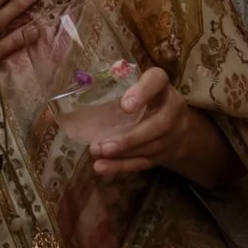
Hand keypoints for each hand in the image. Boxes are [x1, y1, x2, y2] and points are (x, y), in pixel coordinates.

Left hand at [84, 65, 230, 188]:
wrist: (175, 127)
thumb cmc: (143, 100)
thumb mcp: (134, 86)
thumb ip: (114, 87)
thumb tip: (72, 100)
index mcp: (161, 85)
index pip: (158, 80)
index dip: (143, 92)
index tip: (126, 105)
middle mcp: (172, 107)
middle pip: (160, 124)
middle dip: (131, 137)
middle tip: (104, 145)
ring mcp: (171, 134)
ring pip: (151, 146)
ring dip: (124, 152)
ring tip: (98, 153)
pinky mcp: (163, 154)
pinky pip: (144, 162)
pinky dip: (122, 166)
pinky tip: (102, 167)